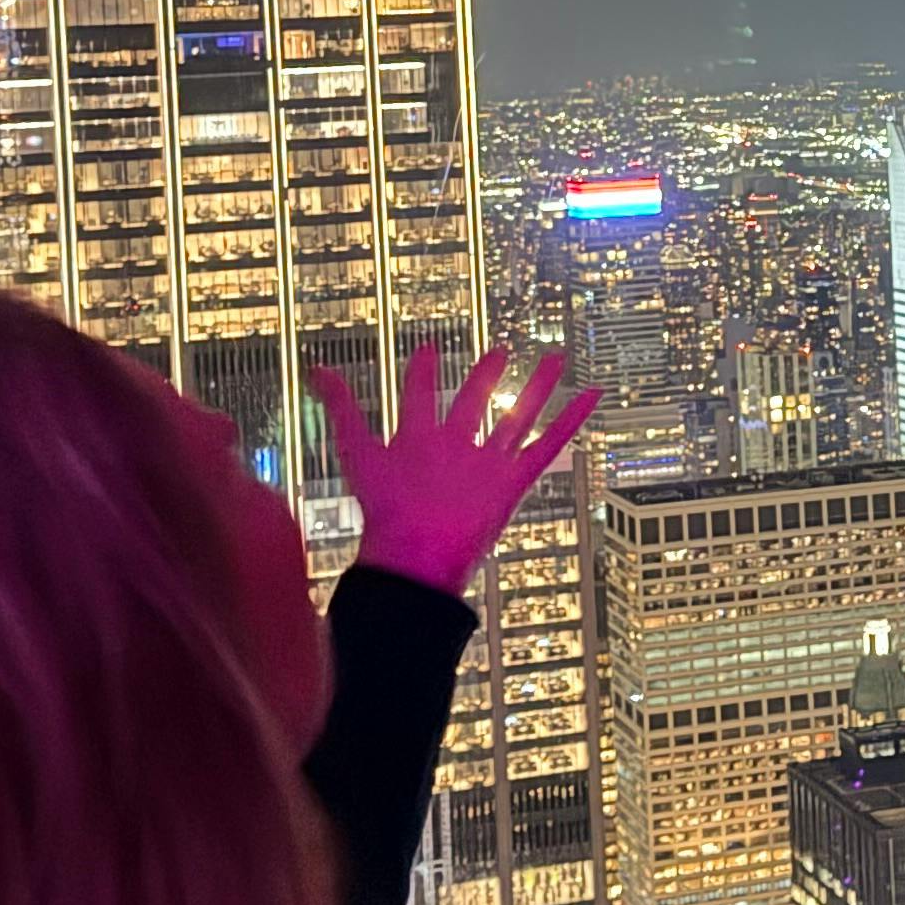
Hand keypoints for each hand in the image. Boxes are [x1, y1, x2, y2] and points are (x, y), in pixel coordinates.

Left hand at [311, 342, 602, 602]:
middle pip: (473, 404)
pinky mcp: (512, 480)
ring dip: (535, 389)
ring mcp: (486, 464)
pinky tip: (589, 397)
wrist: (416, 556)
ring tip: (554, 361)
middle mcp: (455, 449)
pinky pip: (547, 446)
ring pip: (516, 418)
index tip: (427, 348)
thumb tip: (315, 369)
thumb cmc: (385, 509)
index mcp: (419, 440)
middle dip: (483, 377)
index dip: (421, 372)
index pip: (420, 398)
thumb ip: (340, 408)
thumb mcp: (357, 448)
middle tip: (499, 350)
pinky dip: (571, 421)